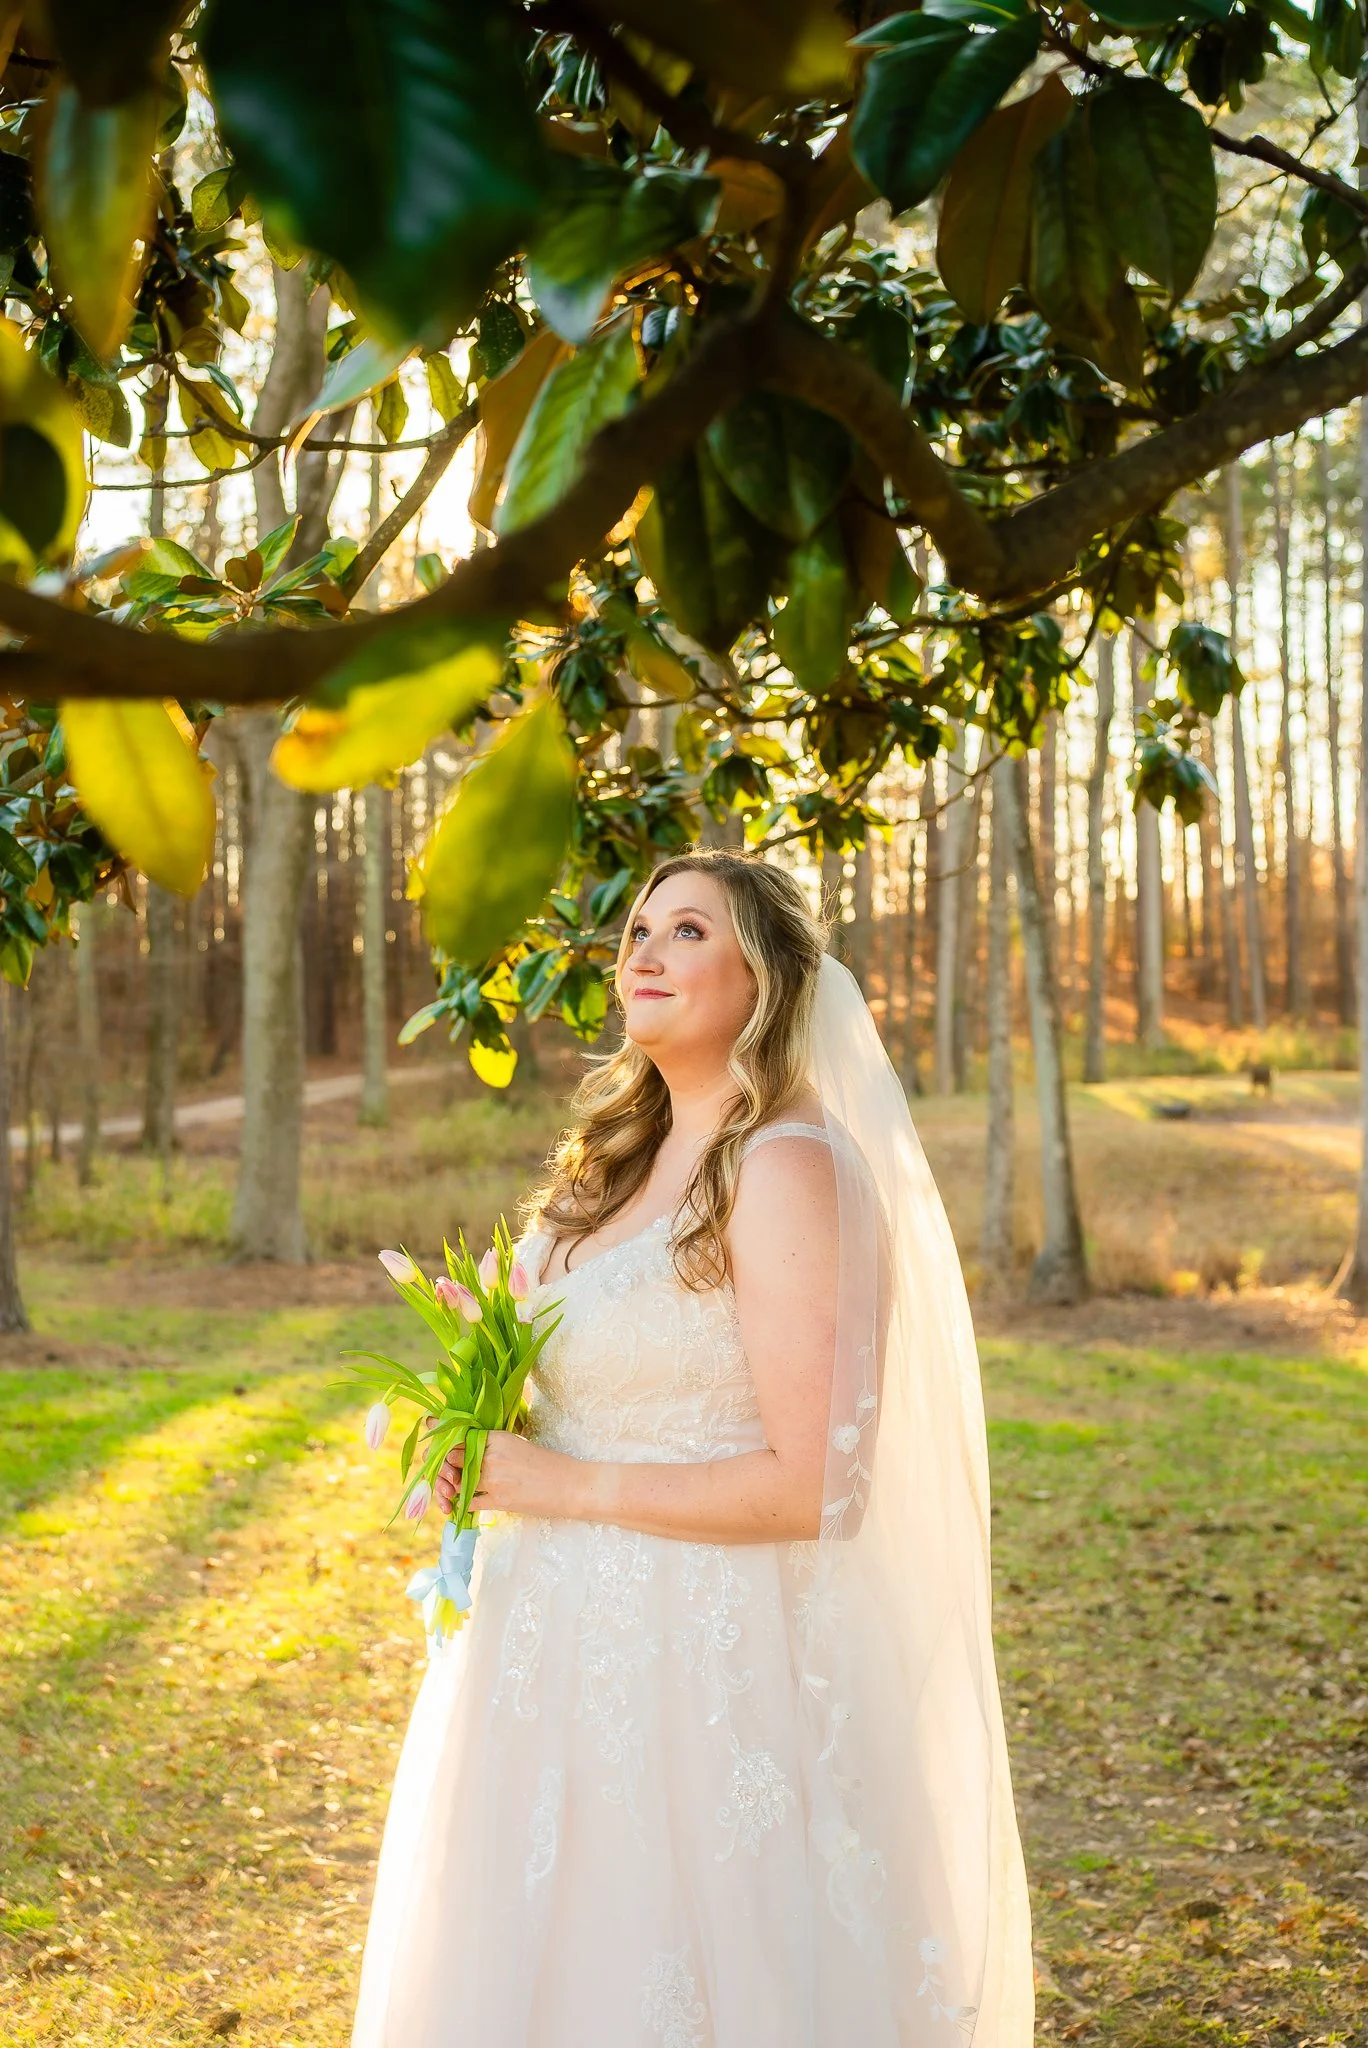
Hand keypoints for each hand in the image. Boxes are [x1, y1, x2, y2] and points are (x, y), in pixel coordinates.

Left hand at [434, 1430, 595, 1521]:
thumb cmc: (548, 1465)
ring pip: (456, 1480)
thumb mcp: (519, 1446)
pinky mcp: (499, 1500)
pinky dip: (459, 1504)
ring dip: (448, 1486)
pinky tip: (458, 1505)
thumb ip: (494, 1447)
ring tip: (448, 1489)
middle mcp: (493, 1455)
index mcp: (498, 1437)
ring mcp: (495, 1478)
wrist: (572, 1486)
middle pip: (452, 1457)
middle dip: (440, 1464)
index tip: (432, 1436)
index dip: (442, 1438)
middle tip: (438, 1470)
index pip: (459, 1435)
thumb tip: (469, 1449)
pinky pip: (467, 1502)